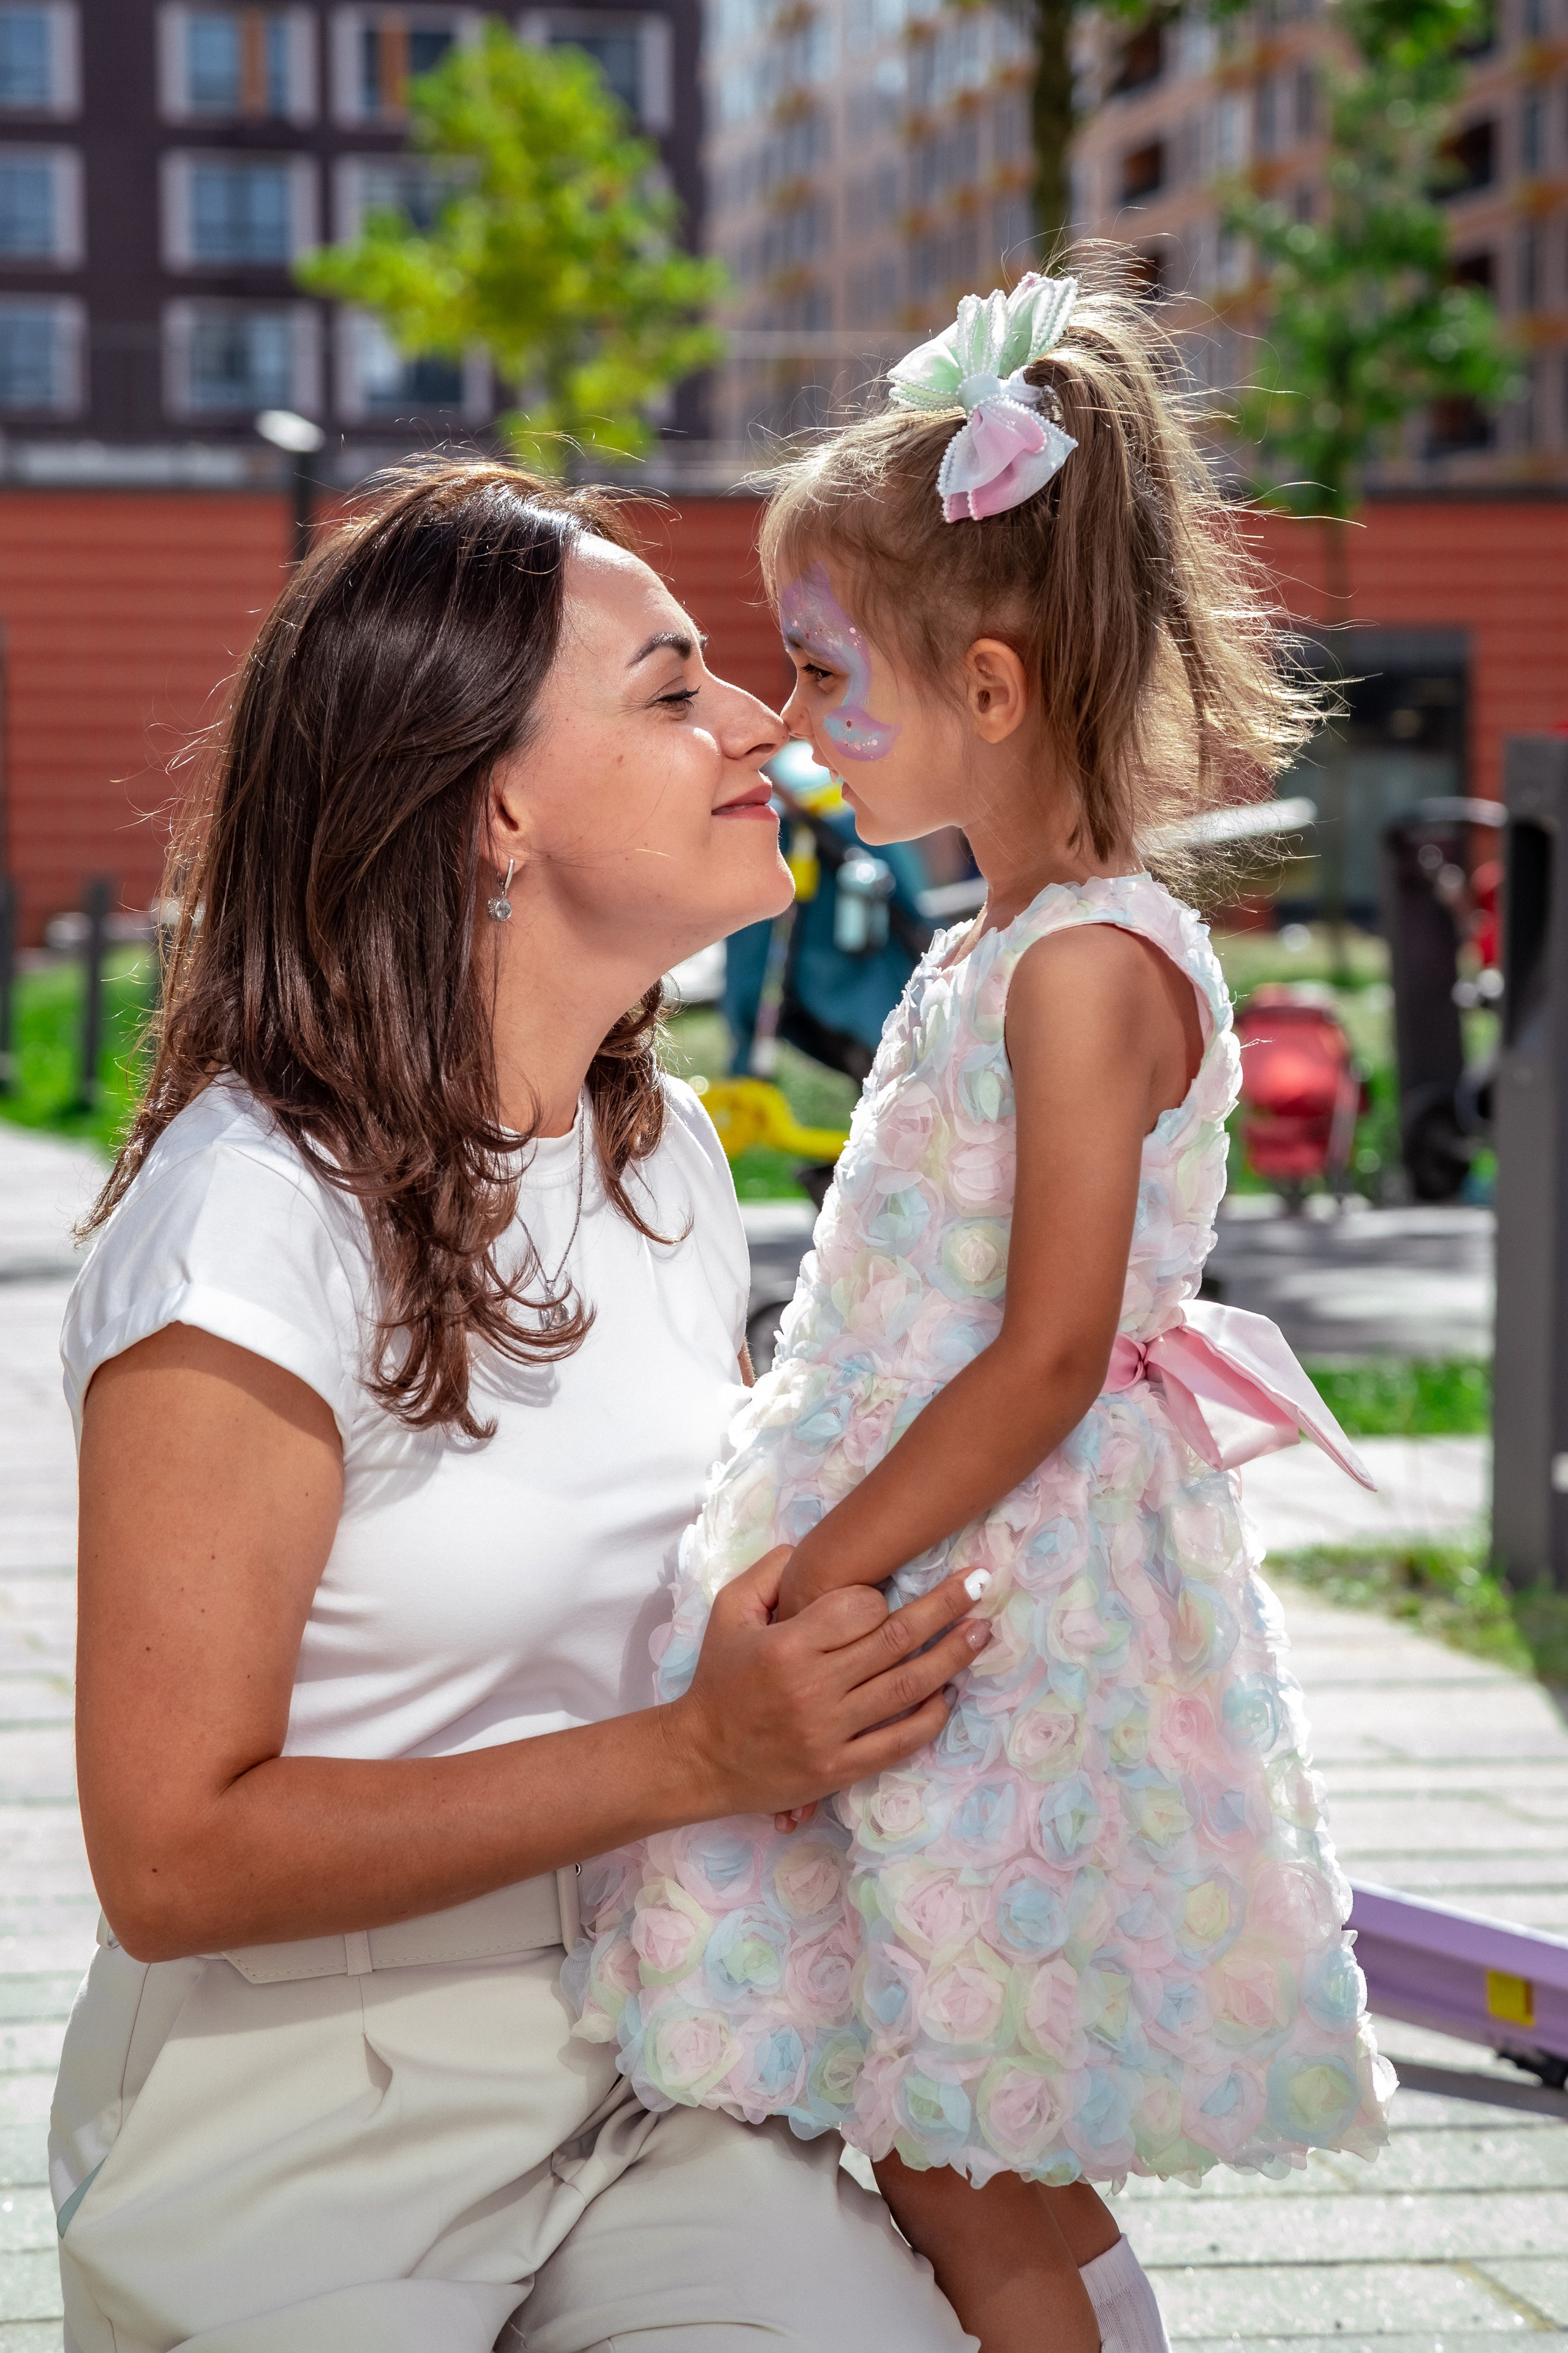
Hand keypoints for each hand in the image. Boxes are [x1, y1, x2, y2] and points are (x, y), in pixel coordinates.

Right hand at [665, 1546, 989, 1824]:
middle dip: (944, 1607)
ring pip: (906, 1689)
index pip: (858, 1608)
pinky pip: (898, 1742)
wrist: (698, 1760)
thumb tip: (812, 1547)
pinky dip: (930, 1718)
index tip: (883, 1595)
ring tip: (982, 1632)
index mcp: (787, 1646)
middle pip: (895, 1641)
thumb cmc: (717, 1681)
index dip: (880, 1596)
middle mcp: (813, 1688)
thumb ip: (769, 1572)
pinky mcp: (839, 1769)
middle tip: (981, 1583)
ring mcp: (830, 1732)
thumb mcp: (727, 1612)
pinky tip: (949, 1695)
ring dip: (951, 1658)